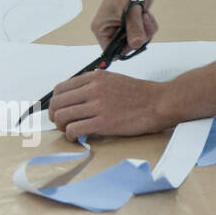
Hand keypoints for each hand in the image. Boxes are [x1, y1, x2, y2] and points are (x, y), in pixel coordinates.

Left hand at [48, 70, 174, 140]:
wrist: (160, 102)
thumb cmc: (141, 94)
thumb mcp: (115, 80)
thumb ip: (94, 86)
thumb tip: (75, 99)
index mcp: (96, 77)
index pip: (61, 88)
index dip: (56, 102)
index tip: (60, 110)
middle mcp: (94, 89)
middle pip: (57, 103)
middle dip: (55, 115)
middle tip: (62, 122)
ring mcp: (98, 105)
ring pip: (62, 116)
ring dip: (61, 126)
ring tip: (70, 130)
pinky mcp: (103, 122)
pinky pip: (73, 129)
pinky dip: (71, 135)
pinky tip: (77, 137)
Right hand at [92, 0, 159, 52]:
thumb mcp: (130, 11)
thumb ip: (134, 28)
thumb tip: (136, 44)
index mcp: (101, 28)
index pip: (109, 51)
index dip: (122, 50)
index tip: (135, 41)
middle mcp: (110, 30)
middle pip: (126, 47)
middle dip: (139, 36)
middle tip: (142, 22)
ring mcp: (122, 27)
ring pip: (138, 41)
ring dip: (146, 30)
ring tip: (144, 15)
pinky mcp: (133, 24)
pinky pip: (144, 33)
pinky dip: (149, 26)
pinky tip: (146, 14)